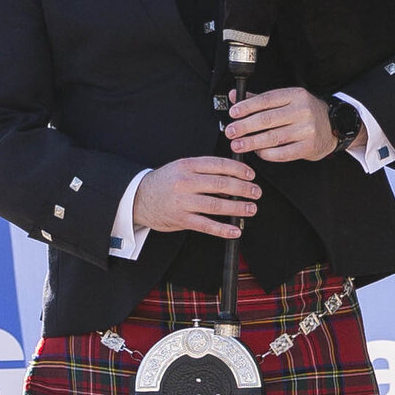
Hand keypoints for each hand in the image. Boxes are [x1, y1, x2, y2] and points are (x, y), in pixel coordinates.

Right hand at [131, 155, 259, 238]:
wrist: (138, 198)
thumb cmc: (164, 183)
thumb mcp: (181, 168)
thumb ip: (203, 170)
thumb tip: (232, 176)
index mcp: (187, 165)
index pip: (218, 164)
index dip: (238, 169)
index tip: (251, 175)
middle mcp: (185, 182)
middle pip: (221, 184)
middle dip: (243, 188)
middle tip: (256, 192)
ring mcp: (183, 201)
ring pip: (216, 204)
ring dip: (237, 207)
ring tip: (251, 208)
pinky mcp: (181, 219)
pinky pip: (206, 225)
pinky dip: (223, 229)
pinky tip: (235, 230)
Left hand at [223, 86, 338, 162]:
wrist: (333, 127)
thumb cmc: (305, 112)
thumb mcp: (286, 100)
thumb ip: (258, 99)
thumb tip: (234, 96)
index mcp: (295, 95)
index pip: (267, 100)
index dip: (247, 106)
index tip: (233, 113)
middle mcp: (303, 110)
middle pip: (267, 119)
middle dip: (245, 127)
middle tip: (230, 132)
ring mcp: (307, 129)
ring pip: (273, 137)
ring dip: (252, 142)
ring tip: (238, 145)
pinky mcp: (308, 147)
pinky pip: (283, 153)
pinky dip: (267, 154)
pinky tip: (257, 152)